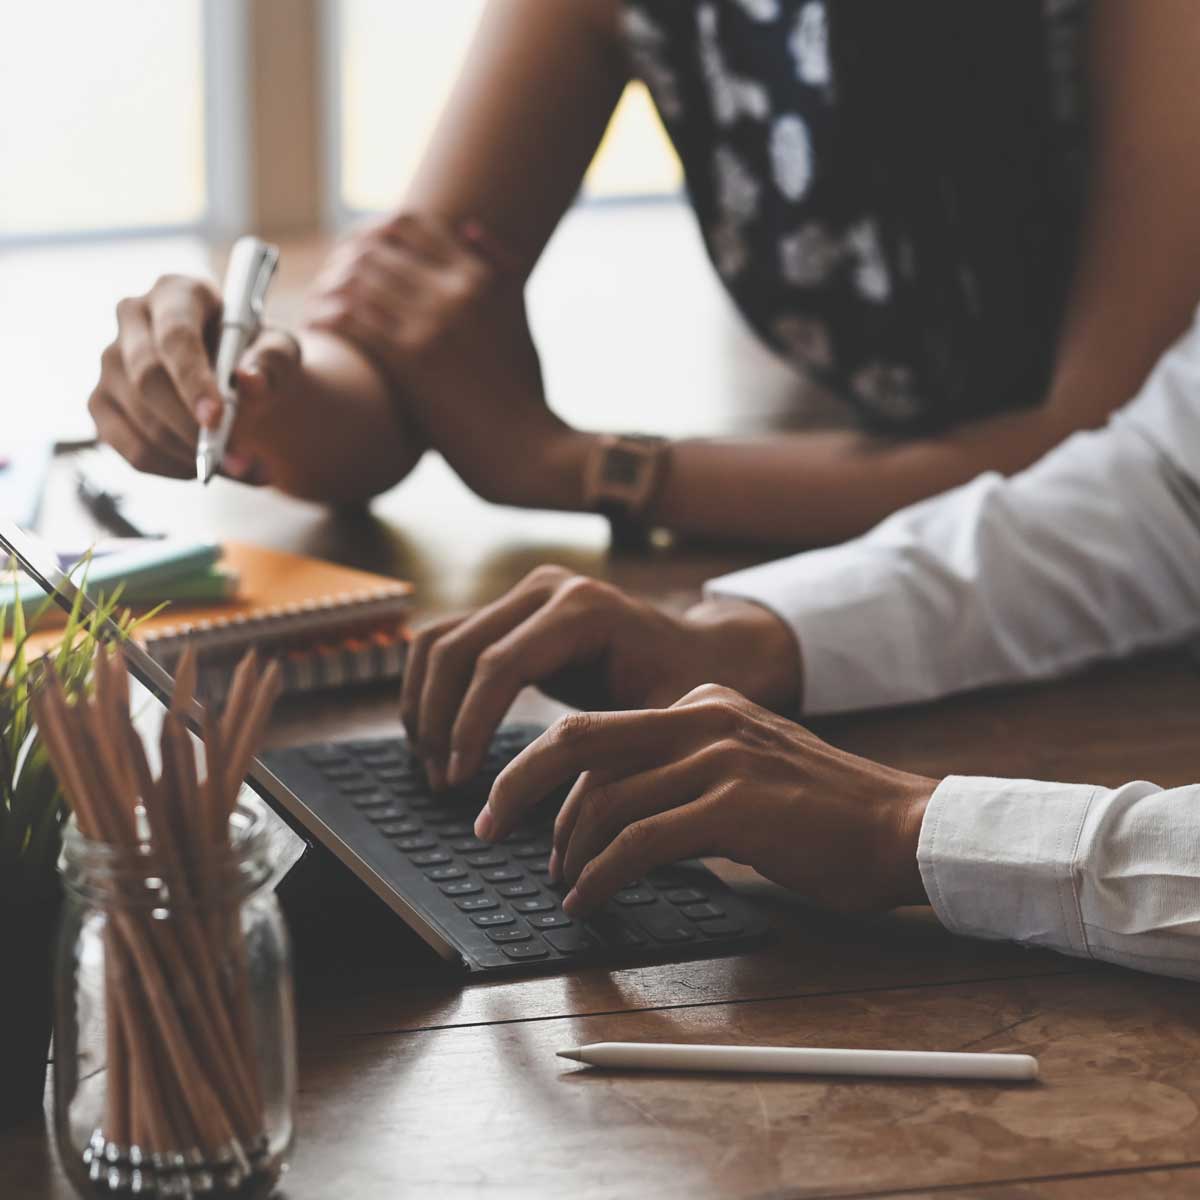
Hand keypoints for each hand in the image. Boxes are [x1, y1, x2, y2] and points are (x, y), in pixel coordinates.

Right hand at [89, 274, 300, 483]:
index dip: (192, 380)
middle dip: (193, 427)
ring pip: (140, 420)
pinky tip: (202, 467)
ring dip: (190, 455)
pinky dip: (171, 468)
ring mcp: (109, 361)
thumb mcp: (279, 352)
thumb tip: (249, 382)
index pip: (174, 335)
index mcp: (177, 293)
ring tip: (235, 466)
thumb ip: (272, 363)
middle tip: (236, 458)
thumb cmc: (256, 355)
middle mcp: (133, 319)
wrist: (238, 377)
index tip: (216, 419)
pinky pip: (130, 448)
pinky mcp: (101, 403)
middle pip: (148, 380)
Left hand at [306, 214, 587, 506]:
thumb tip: (469, 227)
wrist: (525, 447)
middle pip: (375, 248)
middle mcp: (454, 290)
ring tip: (318, 307)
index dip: (372, 234)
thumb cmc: (522, 390)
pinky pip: (351, 318)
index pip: (409, 224)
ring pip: (357, 279)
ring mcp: (432, 322)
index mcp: (478, 277)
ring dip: (329, 288)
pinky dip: (327, 317)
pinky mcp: (412, 359)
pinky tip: (319, 329)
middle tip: (325, 285)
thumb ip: (502, 269)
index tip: (354, 257)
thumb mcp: (519, 318)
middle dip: (342, 262)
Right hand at [400, 565, 801, 788]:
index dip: (470, 726)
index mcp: (585, 609)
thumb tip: (569, 817)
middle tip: (442, 785)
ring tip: (435, 770)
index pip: (499, 664)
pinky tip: (438, 742)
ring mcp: (524, 592)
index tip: (460, 782)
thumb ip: (620, 755)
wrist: (702, 652)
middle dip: (439, 721)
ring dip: (423, 706)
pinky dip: (429, 691)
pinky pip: (445, 643)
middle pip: (456, 649)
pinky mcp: (509, 609)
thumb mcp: (667, 723)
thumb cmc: (689, 693)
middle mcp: (547, 587)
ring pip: (437, 642)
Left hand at [476, 684, 935, 916]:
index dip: (544, 774)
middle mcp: (704, 718)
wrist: (905, 828)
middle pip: (579, 744)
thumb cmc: (823, 814)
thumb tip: (610, 814)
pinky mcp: (736, 806)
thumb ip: (682, 772)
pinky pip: (639, 841)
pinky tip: (590, 900)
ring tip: (562, 886)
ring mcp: (720, 758)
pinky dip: (601, 875)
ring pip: (606, 800)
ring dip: (568, 851)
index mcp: (701, 703)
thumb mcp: (745, 768)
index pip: (597, 732)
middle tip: (489, 829)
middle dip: (519, 788)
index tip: (513, 807)